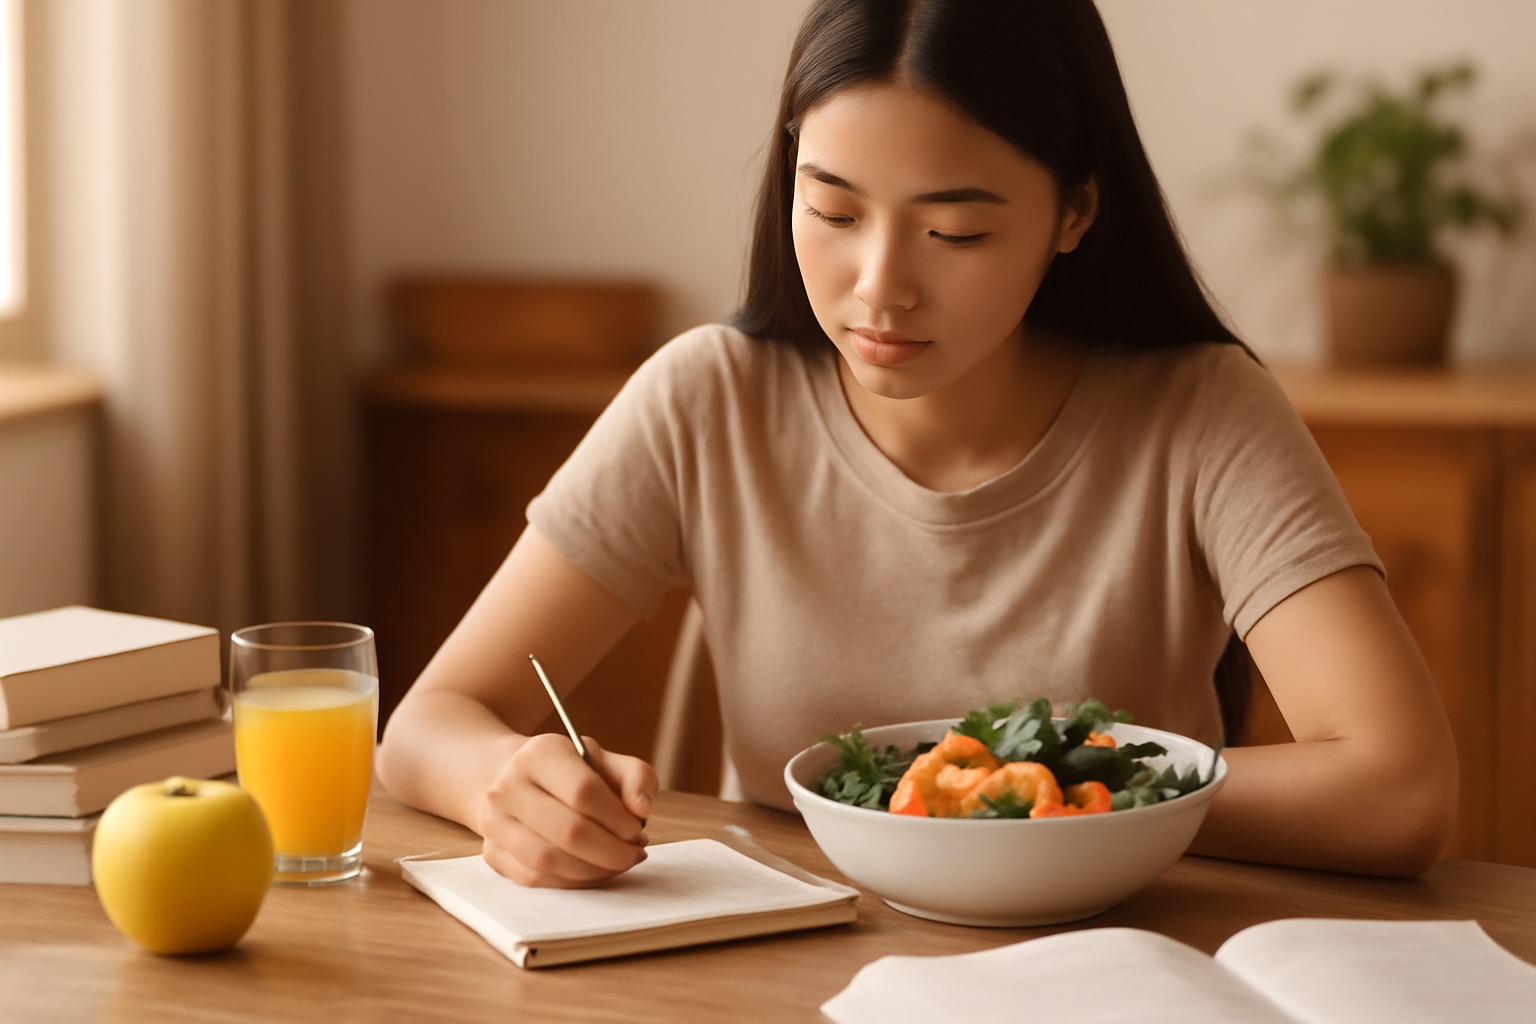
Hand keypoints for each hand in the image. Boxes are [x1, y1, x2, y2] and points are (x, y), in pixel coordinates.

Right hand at [476, 733, 656, 887]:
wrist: (508, 776)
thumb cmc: (565, 770)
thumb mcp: (603, 759)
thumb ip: (636, 776)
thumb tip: (643, 809)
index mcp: (539, 753)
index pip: (584, 792)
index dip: (618, 818)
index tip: (638, 828)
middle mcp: (508, 786)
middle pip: (568, 832)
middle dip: (612, 851)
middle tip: (634, 852)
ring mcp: (494, 822)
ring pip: (549, 861)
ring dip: (595, 871)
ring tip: (618, 862)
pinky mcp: (492, 853)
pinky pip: (536, 879)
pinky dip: (573, 881)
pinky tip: (593, 870)